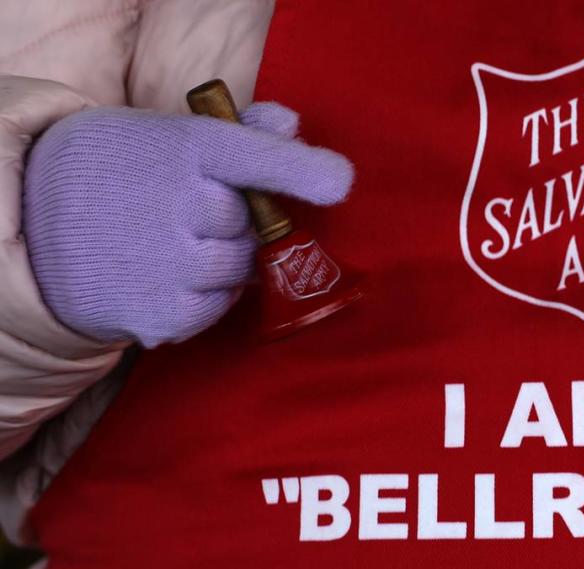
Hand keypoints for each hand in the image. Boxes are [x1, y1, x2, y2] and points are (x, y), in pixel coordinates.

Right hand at [22, 103, 352, 346]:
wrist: (33, 221)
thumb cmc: (120, 171)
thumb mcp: (168, 136)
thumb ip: (237, 132)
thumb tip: (290, 125)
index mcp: (182, 148)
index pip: (251, 156)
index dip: (299, 170)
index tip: (339, 181)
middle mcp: (176, 204)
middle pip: (252, 222)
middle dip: (236, 220)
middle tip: (190, 211)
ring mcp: (167, 264)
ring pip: (240, 267)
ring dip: (223, 259)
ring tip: (172, 243)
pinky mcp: (161, 315)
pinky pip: (218, 307)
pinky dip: (204, 296)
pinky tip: (164, 274)